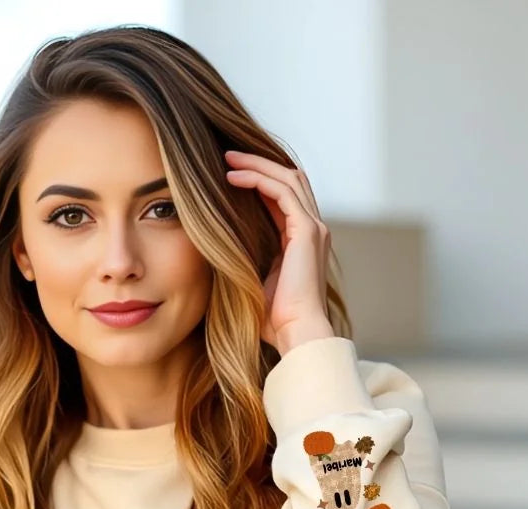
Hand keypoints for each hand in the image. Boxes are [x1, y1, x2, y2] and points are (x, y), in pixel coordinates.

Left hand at [224, 149, 334, 352]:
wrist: (295, 334)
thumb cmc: (274, 320)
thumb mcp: (253, 280)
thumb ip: (245, 260)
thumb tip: (214, 248)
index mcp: (301, 242)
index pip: (283, 198)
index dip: (258, 181)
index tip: (228, 174)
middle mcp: (312, 230)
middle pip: (289, 179)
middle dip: (258, 164)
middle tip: (227, 156)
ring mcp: (313, 228)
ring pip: (288, 178)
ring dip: (256, 165)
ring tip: (227, 159)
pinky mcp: (308, 231)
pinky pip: (283, 191)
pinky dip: (258, 180)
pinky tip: (232, 178)